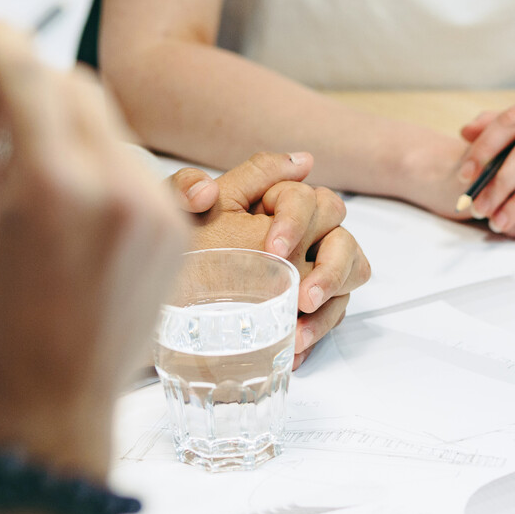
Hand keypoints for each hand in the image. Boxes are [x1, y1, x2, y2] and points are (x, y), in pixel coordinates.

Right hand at [0, 10, 189, 496]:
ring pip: (104, 125)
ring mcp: (154, 208)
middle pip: (74, 84)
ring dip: (62, 126)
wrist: (42, 413)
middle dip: (30, 78)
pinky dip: (94, 167)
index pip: (26, 71)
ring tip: (20, 173)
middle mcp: (116, 185)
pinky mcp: (174, 230)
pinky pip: (129, 167)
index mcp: (51, 183)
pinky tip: (62, 211)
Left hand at [170, 152, 372, 366]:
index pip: (309, 200)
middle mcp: (301, 232)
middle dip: (331, 268)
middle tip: (304, 296)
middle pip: (343, 237)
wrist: (162, 297)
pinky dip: (318, 331)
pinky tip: (292, 349)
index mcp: (274, 202)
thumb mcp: (185, 209)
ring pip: (351, 273)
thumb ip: (227, 178)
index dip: (297, 221)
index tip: (275, 249)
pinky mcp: (309, 303)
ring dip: (331, 302)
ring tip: (299, 332)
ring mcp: (311, 268)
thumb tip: (275, 164)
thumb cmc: (177, 247)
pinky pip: (333, 313)